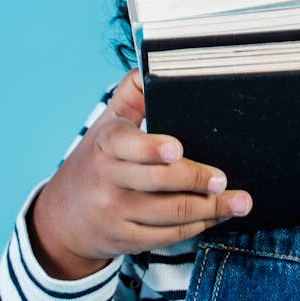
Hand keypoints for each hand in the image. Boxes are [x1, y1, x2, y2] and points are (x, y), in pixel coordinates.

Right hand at [28, 70, 251, 279]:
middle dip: (196, 179)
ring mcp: (114, 213)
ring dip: (209, 208)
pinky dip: (197, 226)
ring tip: (238, 202)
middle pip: (157, 181)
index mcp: (104, 144)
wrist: (61, 218)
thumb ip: (132, 92)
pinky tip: (216, 216)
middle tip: (223, 178)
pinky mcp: (124, 240)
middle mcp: (106, 180)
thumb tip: (156, 60)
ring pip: (169, 213)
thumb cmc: (97, 159)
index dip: (151, 148)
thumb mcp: (108, 122)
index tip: (177, 149)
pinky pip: (167, 235)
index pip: (125, 144)